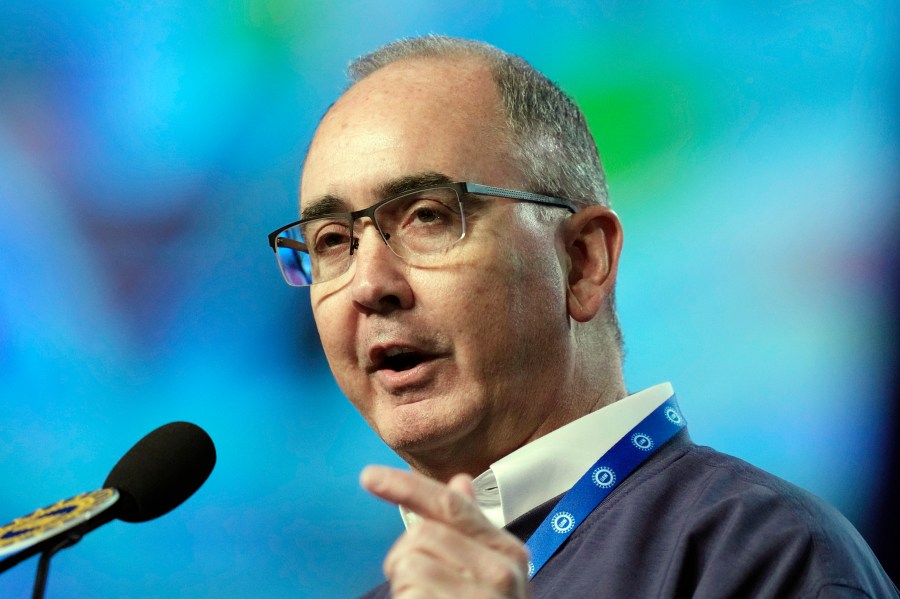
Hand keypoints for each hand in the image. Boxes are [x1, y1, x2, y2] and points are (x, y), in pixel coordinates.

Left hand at [361, 465, 531, 598]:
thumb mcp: (489, 570)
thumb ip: (470, 528)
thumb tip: (461, 481)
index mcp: (507, 553)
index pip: (450, 507)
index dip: (406, 486)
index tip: (368, 476)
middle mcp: (500, 573)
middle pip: (421, 534)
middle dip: (406, 557)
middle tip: (419, 585)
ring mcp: (480, 598)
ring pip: (410, 564)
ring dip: (404, 586)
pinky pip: (409, 594)